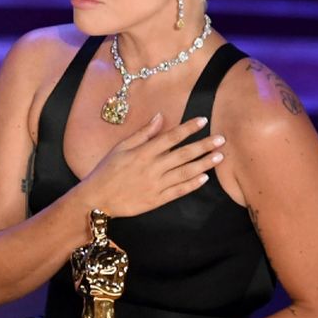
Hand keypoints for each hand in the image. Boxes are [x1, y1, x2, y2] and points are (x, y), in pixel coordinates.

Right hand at [77, 114, 224, 217]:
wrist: (97, 198)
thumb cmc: (106, 170)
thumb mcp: (120, 147)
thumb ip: (142, 133)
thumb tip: (159, 117)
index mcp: (143, 152)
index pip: (171, 137)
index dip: (188, 128)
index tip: (203, 120)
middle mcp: (152, 167)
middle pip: (184, 154)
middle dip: (204, 145)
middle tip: (221, 139)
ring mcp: (156, 185)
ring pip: (185, 172)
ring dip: (204, 164)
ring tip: (219, 157)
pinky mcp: (156, 200)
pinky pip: (178, 191)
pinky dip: (192, 184)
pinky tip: (204, 178)